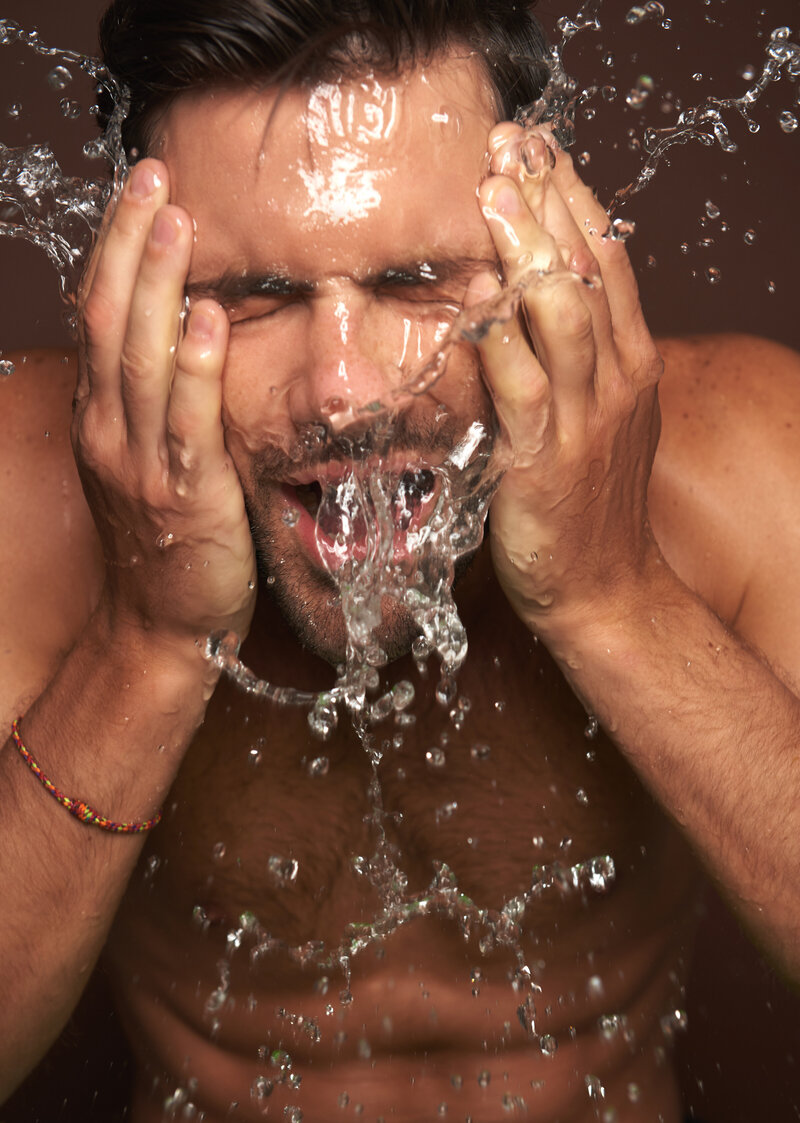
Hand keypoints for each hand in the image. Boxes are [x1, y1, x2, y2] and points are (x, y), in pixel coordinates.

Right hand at [73, 159, 256, 652]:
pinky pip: (188, 421)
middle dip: (130, 244)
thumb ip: (152, 404)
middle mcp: (109, 431)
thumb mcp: (141, 463)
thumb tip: (184, 336)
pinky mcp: (185, 493)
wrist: (160, 624)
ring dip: (158, 286)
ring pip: (142, 358)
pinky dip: (198, 367)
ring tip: (177, 222)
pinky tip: (210, 319)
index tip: (137, 193)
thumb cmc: (163, 542)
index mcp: (99, 418)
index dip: (114, 250)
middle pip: (110, 320)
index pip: (98, 316)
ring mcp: (141, 462)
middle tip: (154, 178)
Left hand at [473, 124, 663, 635]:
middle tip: (509, 144)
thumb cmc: (590, 503)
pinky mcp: (544, 459)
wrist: (604, 586)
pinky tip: (476, 309)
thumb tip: (528, 301)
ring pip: (562, 312)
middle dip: (548, 199)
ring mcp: (584, 417)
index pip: (605, 258)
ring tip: (493, 196)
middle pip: (587, 267)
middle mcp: (615, 377)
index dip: (573, 197)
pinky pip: (523, 388)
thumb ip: (577, 360)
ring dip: (527, 249)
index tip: (537, 147)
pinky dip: (500, 344)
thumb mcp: (600, 418)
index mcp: (629, 361)